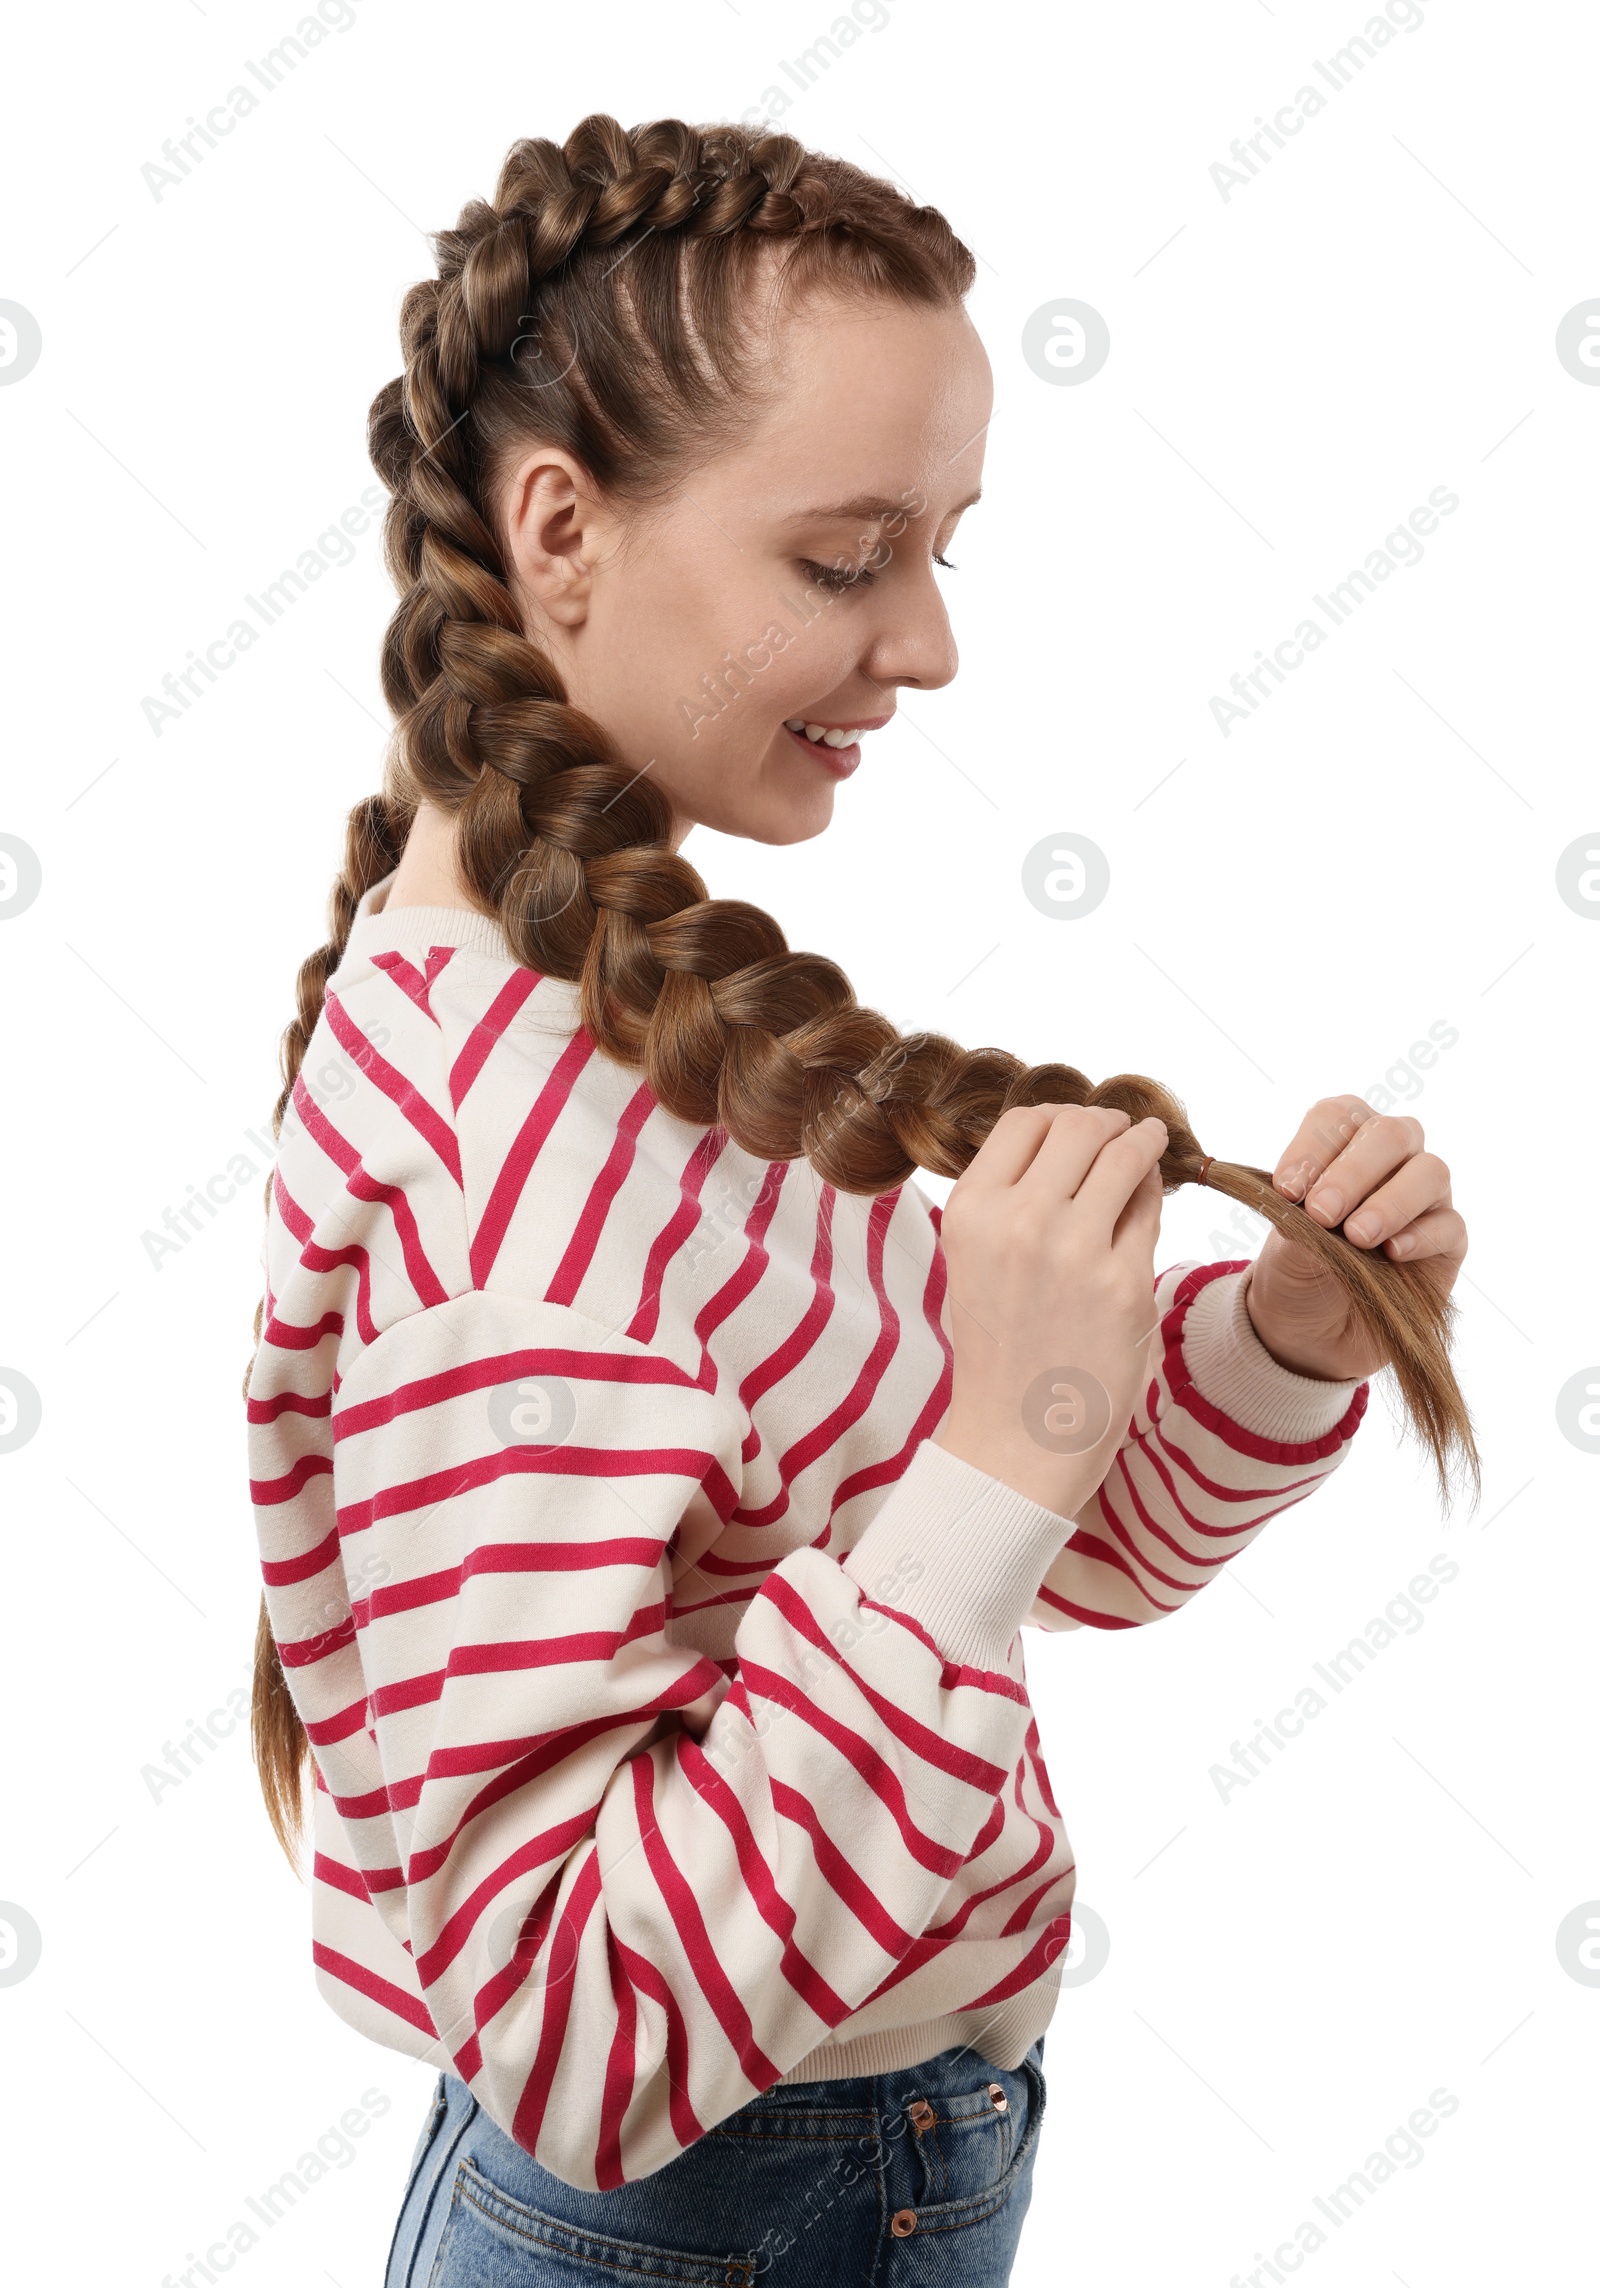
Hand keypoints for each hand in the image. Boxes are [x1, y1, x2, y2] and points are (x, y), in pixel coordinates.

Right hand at [934, 1103, 1168, 1515]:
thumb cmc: (1000, 1351)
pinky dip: (1154, 1194)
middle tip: (1123, 1129)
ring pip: (1122, 1155)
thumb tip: (1071, 1139)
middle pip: (1077, 1126)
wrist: (1015, 1440)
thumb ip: (1011, 1201)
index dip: (1060, 1114)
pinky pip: (1149, 1210)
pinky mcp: (1124, 1283)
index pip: (1024, 1121)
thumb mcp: (978, 1261)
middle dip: (1106, 1120)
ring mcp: (1073, 1250)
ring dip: (1142, 1142)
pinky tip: (1152, 1197)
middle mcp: (1017, 1221)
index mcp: (970, 1212)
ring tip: (1149, 1143)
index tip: (1080, 1125)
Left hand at [1244, 1097, 1466, 1381]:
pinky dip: (1420, 1236)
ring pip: (1429, 1172)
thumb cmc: (1297, 1269)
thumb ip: (1299, 1224)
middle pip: (1390, 1135)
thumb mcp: (1283, 1247)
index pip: (1337, 1117)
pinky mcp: (1447, 1242)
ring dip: (1390, 1202)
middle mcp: (1390, 1159)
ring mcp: (1424, 1198)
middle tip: (1321, 1213)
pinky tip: (1392, 1253)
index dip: (1313, 1146)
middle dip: (1353, 1172)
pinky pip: (1448, 1226)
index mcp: (1342, 1142)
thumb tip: (1318, 1213)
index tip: (1286, 1189)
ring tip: (1357, 1236)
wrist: (1310, 1332)